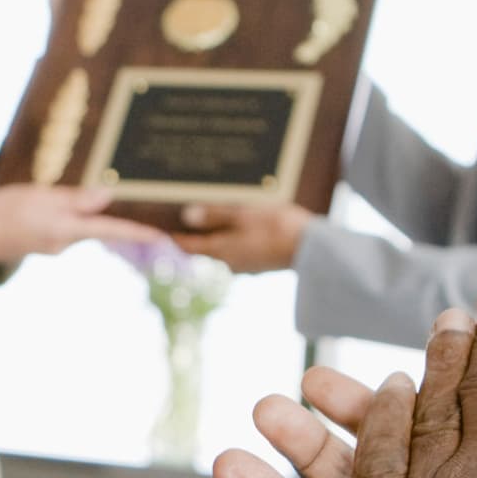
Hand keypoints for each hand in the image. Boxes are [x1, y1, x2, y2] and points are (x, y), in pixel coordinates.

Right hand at [0, 184, 163, 265]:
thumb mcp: (37, 197)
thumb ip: (73, 199)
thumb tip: (107, 197)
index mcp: (65, 231)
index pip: (110, 230)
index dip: (138, 232)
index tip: (163, 236)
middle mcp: (63, 243)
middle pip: (97, 228)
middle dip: (113, 218)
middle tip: (136, 204)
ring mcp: (51, 246)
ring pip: (79, 227)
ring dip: (87, 214)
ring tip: (93, 195)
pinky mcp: (38, 243)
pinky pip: (63, 227)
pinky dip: (68, 216)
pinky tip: (56, 202)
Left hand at [172, 203, 312, 273]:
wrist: (314, 250)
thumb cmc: (277, 228)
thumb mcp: (244, 215)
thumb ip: (215, 216)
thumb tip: (187, 216)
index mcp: (222, 251)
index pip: (189, 246)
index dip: (174, 236)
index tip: (162, 227)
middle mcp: (231, 263)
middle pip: (208, 247)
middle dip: (200, 231)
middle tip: (192, 211)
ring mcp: (247, 266)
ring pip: (227, 248)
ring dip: (222, 233)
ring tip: (222, 213)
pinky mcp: (262, 264)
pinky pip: (244, 250)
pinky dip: (240, 238)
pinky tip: (247, 224)